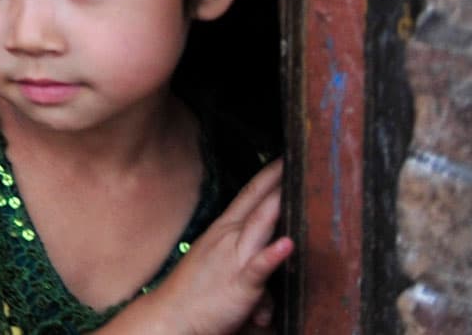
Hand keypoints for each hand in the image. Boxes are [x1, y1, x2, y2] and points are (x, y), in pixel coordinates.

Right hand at [113, 159, 290, 334]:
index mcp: (225, 231)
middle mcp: (229, 238)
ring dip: (277, 205)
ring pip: (259, 226)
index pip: (251, 195)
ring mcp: (233, 259)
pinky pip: (258, 268)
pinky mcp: (239, 285)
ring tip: (296, 185)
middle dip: (278, 178)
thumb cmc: (197, 294)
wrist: (171, 319)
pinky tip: (287, 244)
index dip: (269, 174)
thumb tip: (276, 256)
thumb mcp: (225, 267)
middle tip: (299, 155)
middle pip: (258, 202)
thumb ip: (253, 258)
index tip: (286, 153)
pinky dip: (272, 255)